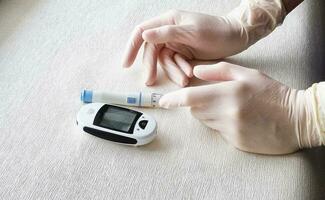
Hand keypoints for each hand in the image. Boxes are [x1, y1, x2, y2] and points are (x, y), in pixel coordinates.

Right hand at [122, 0, 285, 86]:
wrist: (236, 38)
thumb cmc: (216, 31)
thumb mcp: (191, 32)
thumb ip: (166, 33)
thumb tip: (144, 35)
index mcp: (168, 21)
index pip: (142, 32)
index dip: (131, 47)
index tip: (126, 64)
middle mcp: (168, 32)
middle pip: (151, 51)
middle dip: (151, 66)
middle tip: (150, 81)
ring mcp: (176, 43)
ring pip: (164, 61)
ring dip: (171, 72)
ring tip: (183, 79)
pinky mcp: (183, 53)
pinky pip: (175, 65)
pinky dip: (179, 71)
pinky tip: (188, 75)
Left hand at [159, 62, 321, 154]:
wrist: (297, 119)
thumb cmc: (272, 93)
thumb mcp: (247, 74)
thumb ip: (219, 71)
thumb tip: (195, 72)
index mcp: (229, 93)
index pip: (190, 98)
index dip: (173, 100)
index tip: (162, 102)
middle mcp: (227, 113)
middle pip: (195, 111)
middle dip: (196, 104)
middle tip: (212, 97)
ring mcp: (231, 130)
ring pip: (205, 122)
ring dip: (209, 114)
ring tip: (230, 107)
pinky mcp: (235, 142)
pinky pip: (217, 132)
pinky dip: (220, 124)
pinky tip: (238, 119)